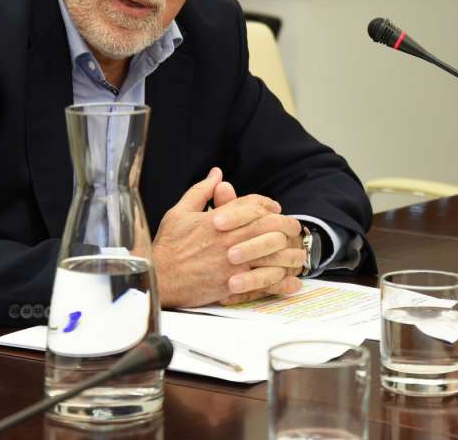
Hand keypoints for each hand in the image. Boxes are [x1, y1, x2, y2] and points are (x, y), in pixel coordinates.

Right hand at [153, 168, 289, 306]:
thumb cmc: (168, 246)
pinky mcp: (232, 285)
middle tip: (294, 228)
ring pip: (271, 254)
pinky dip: (280, 282)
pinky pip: (263, 282)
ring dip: (288, 253)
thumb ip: (201, 191)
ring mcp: (232, 263)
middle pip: (268, 227)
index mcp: (218, 220)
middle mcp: (229, 240)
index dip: (268, 205)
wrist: (159, 278)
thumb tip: (216, 172)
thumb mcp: (180, 212)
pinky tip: (290, 281)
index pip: (253, 206)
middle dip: (286, 226)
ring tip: (298, 253)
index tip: (275, 209)